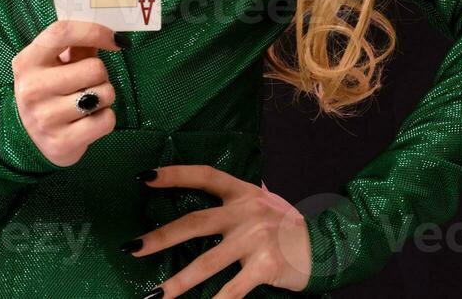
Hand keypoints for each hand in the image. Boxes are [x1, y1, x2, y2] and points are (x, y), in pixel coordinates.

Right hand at [11, 19, 122, 166]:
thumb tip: (111, 33)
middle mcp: (32, 88)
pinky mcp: (61, 142)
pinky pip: (106, 120)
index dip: (94, 31)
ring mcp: (45, 118)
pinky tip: (89, 121)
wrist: (29, 139)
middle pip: (95, 68)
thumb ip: (77, 45)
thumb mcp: (54, 64)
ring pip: (104, 94)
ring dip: (104, 97)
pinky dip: (105, 119)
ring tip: (88, 102)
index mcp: (27, 61)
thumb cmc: (49, 90)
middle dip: (101, 75)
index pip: (62, 32)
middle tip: (88, 83)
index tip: (116, 40)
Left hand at [125, 165, 312, 295]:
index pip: (204, 176)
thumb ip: (242, 195)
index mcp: (243, 192)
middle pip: (195, 223)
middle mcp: (247, 212)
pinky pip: (233, 289)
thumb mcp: (267, 200)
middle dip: (161, 237)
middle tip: (132, 248)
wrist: (329, 245)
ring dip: (178, 282)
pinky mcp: (265, 266)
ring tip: (155, 296)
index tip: (143, 178)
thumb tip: (214, 183)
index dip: (174, 175)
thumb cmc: (291, 224)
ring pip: (207, 262)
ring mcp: (256, 240)